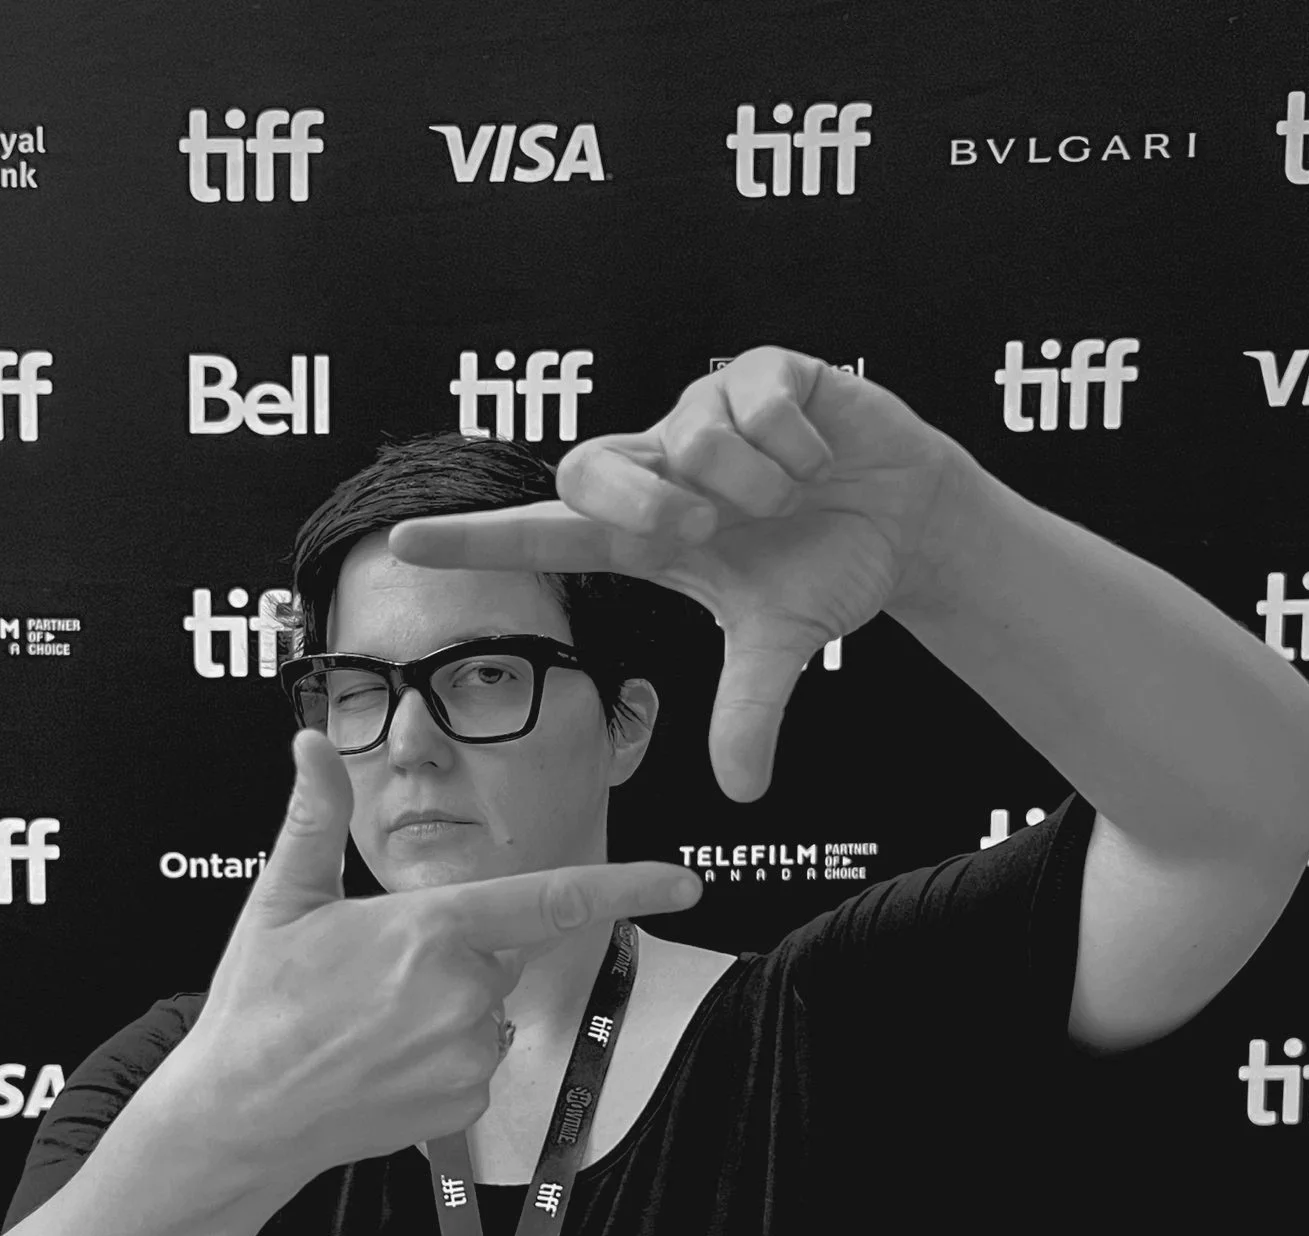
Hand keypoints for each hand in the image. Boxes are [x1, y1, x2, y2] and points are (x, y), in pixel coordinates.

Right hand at [181, 731, 700, 1175]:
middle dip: (452, 957)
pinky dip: (441, 1061)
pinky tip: (381, 1064)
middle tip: (370, 980)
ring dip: (447, 1011)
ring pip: (487, 1012)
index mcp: (431, 927)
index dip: (629, 885)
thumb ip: (313, 817)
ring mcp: (469, 1053)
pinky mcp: (465, 1102)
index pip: (552, 898)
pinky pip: (476, 1064)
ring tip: (366, 1026)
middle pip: (496, 956)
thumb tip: (308, 742)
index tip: (686, 880)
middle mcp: (464, 991)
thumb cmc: (257, 1004)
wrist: (242, 1115)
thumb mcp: (282, 899)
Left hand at [389, 347, 969, 802]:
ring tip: (791, 493)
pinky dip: (799, 445)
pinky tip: (816, 453)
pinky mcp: (756, 370)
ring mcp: (699, 410)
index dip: (473, 542)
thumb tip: (742, 791)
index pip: (539, 535)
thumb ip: (749, 710)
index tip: (401, 545)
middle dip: (650, 506)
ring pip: (692, 443)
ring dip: (759, 485)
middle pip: (586, 470)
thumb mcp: (782, 644)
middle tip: (716, 530)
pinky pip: (755, 406)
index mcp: (643, 532)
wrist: (908, 516)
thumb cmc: (826, 567)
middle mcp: (656, 463)